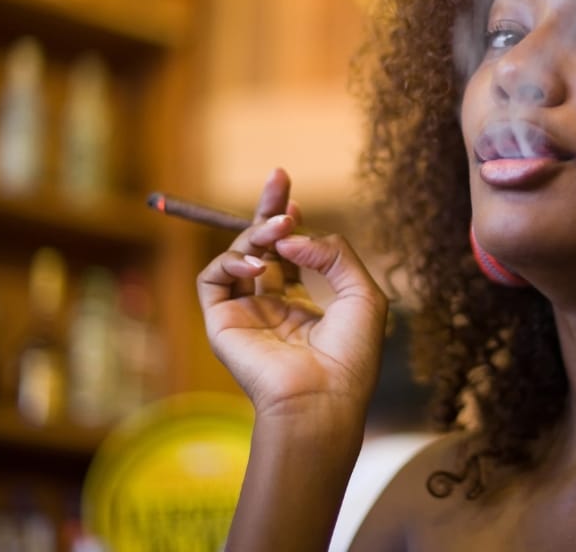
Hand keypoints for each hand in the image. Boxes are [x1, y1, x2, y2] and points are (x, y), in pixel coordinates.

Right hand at [195, 168, 388, 422]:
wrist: (324, 399)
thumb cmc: (351, 356)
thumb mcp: (363, 294)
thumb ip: (334, 253)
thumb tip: (292, 236)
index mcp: (303, 304)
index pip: (289, 252)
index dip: (290, 222)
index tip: (295, 198)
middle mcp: (270, 307)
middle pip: (260, 246)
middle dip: (267, 209)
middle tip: (279, 177)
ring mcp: (245, 315)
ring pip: (237, 255)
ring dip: (257, 232)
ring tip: (280, 228)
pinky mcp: (222, 324)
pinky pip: (212, 279)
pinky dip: (231, 261)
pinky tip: (261, 264)